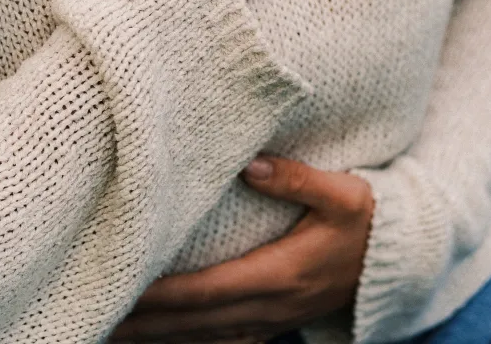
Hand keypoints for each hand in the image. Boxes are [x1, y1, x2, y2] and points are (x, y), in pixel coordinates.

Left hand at [111, 156, 374, 342]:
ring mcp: (272, 320)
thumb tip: (249, 165)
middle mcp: (270, 305)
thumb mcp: (344, 193)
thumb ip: (296, 178)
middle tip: (91, 310)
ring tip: (111, 327)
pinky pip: (223, 343)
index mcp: (280, 273)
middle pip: (192, 321)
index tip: (117, 287)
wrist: (399, 262)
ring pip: (202, 338)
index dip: (159, 294)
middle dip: (142, 320)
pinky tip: (162, 340)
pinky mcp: (274, 321)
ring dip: (157, 337)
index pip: (205, 289)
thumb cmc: (369, 222)